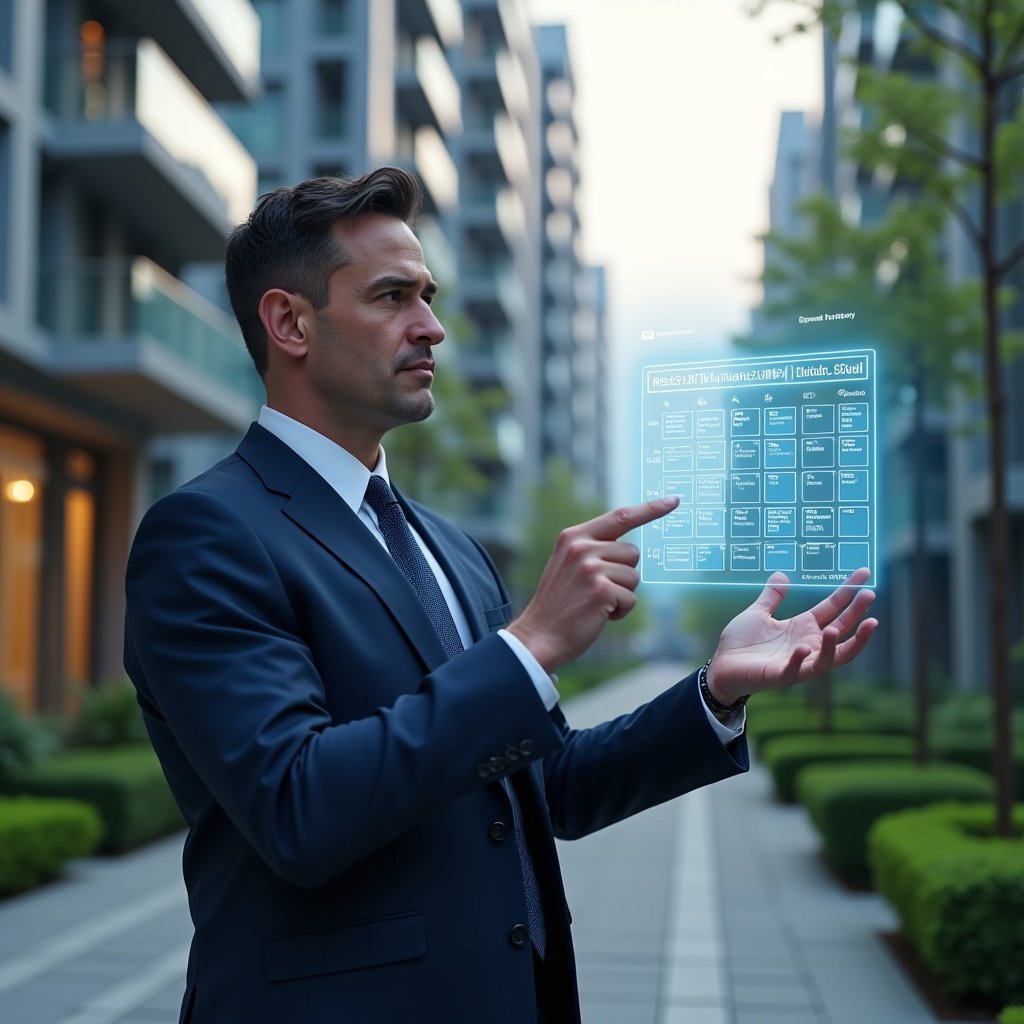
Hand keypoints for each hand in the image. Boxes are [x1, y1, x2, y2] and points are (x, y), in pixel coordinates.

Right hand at [507, 497, 678, 672]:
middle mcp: (582, 548)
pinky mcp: (601, 590)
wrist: (539, 635)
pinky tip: (598, 615)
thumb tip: (628, 548)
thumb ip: (593, 549)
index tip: (673, 500)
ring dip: (622, 594)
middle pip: (632, 552)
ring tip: (595, 603)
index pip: (620, 516)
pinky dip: (620, 611)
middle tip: (596, 590)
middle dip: (623, 574)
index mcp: (574, 537)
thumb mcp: (568, 564)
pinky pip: (631, 598)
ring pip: (634, 577)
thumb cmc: (559, 604)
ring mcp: (590, 568)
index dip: (650, 509)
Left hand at [706, 568, 877, 705]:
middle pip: (841, 630)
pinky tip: (801, 648)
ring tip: (835, 630)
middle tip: (869, 595)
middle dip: (856, 614)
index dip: (849, 592)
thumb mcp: (757, 613)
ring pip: (829, 659)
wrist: (721, 667)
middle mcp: (807, 645)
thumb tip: (781, 575)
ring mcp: (797, 662)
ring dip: (836, 646)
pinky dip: (800, 661)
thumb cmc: (741, 643)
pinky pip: (796, 671)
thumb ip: (771, 597)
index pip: (833, 608)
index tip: (864, 573)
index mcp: (803, 627)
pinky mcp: (780, 676)